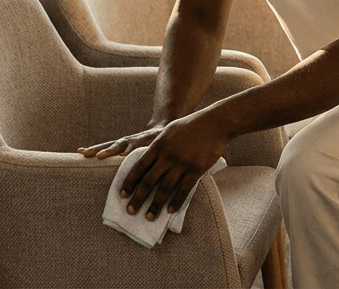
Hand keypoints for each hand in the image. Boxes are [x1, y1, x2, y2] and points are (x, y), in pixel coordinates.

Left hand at [82, 115, 229, 220]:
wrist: (216, 122)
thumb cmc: (192, 124)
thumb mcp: (169, 130)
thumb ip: (158, 145)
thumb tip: (146, 159)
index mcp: (158, 145)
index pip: (139, 167)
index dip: (129, 182)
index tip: (122, 194)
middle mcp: (168, 156)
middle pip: (149, 181)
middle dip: (138, 198)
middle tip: (130, 211)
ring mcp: (182, 163)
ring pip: (165, 189)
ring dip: (155, 205)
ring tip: (148, 217)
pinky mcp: (197, 169)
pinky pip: (184, 189)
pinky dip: (176, 202)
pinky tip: (170, 211)